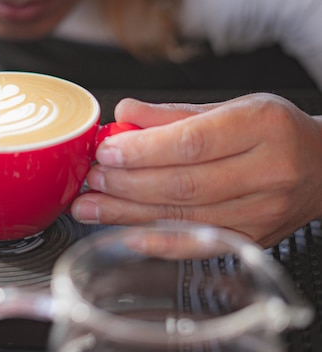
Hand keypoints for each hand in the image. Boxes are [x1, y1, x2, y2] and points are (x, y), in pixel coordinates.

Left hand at [71, 93, 321, 246]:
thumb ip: (175, 115)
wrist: (321, 168)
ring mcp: (261, 213)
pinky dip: (156, 241)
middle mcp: (266, 172)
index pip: (190, 142)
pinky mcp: (250, 239)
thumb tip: (124, 113)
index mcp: (261, 127)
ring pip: (183, 216)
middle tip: (92, 179)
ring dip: (127, 213)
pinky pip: (195, 245)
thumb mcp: (232, 108)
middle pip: (182, 184)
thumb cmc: (274, 133)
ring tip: (91, 206)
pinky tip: (125, 234)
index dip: (142, 150)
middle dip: (126, 184)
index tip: (106, 152)